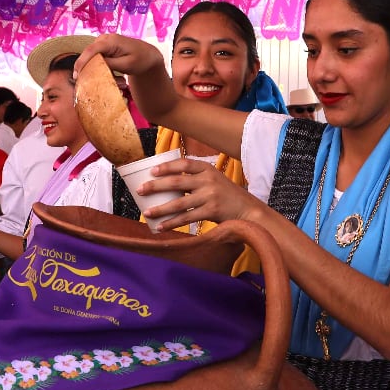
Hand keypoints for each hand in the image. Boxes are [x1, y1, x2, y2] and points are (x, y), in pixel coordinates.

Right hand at [74, 33, 165, 78]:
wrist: (148, 56)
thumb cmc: (140, 60)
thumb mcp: (127, 65)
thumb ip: (110, 64)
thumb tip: (95, 66)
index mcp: (111, 41)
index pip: (91, 50)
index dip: (81, 62)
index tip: (76, 76)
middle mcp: (104, 39)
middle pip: (89, 55)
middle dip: (93, 71)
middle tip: (103, 84)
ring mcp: (103, 43)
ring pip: (93, 59)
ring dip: (101, 72)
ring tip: (120, 80)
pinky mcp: (103, 49)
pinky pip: (97, 60)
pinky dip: (104, 70)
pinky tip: (118, 77)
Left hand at [135, 157, 260, 231]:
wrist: (249, 211)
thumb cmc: (228, 196)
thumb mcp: (215, 181)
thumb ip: (197, 180)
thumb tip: (167, 185)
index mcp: (208, 169)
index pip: (184, 163)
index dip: (166, 167)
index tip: (152, 171)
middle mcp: (209, 180)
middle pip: (176, 181)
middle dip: (156, 186)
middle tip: (140, 190)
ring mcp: (210, 196)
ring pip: (179, 202)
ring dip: (161, 208)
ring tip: (147, 213)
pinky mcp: (212, 211)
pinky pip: (187, 218)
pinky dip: (173, 223)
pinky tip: (162, 226)